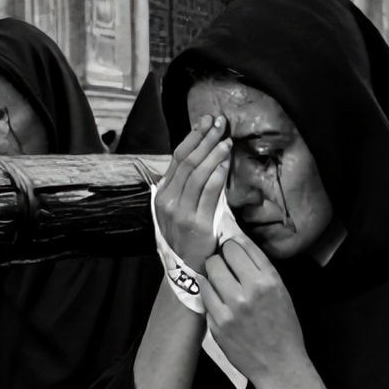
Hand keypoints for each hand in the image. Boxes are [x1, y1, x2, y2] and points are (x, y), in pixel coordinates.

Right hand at [157, 115, 230, 264]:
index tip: (206, 121)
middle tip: (219, 123)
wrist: (188, 267)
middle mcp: (167, 200)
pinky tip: (225, 164)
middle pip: (187, 161)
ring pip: (197, 174)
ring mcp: (180, 212)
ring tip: (226, 140)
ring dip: (213, 154)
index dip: (193, 137)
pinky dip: (217, 176)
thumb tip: (202, 154)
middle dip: (205, 139)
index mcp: (162, 193)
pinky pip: (208, 193)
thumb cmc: (188, 233)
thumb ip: (186, 185)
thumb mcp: (179, 207)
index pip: (177, 157)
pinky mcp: (197, 223)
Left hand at [201, 238, 306, 385]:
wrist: (279, 365)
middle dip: (220, 258)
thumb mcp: (282, 292)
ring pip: (208, 274)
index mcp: (269, 281)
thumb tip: (237, 244)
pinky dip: (208, 293)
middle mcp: (248, 292)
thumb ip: (260, 269)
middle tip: (224, 266)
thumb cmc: (284, 327)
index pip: (239, 246)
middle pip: (218, 257)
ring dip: (212, 275)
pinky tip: (217, 298)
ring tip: (220, 282)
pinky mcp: (217, 324)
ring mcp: (230, 309)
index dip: (232, 244)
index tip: (231, 248)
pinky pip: (204, 296)